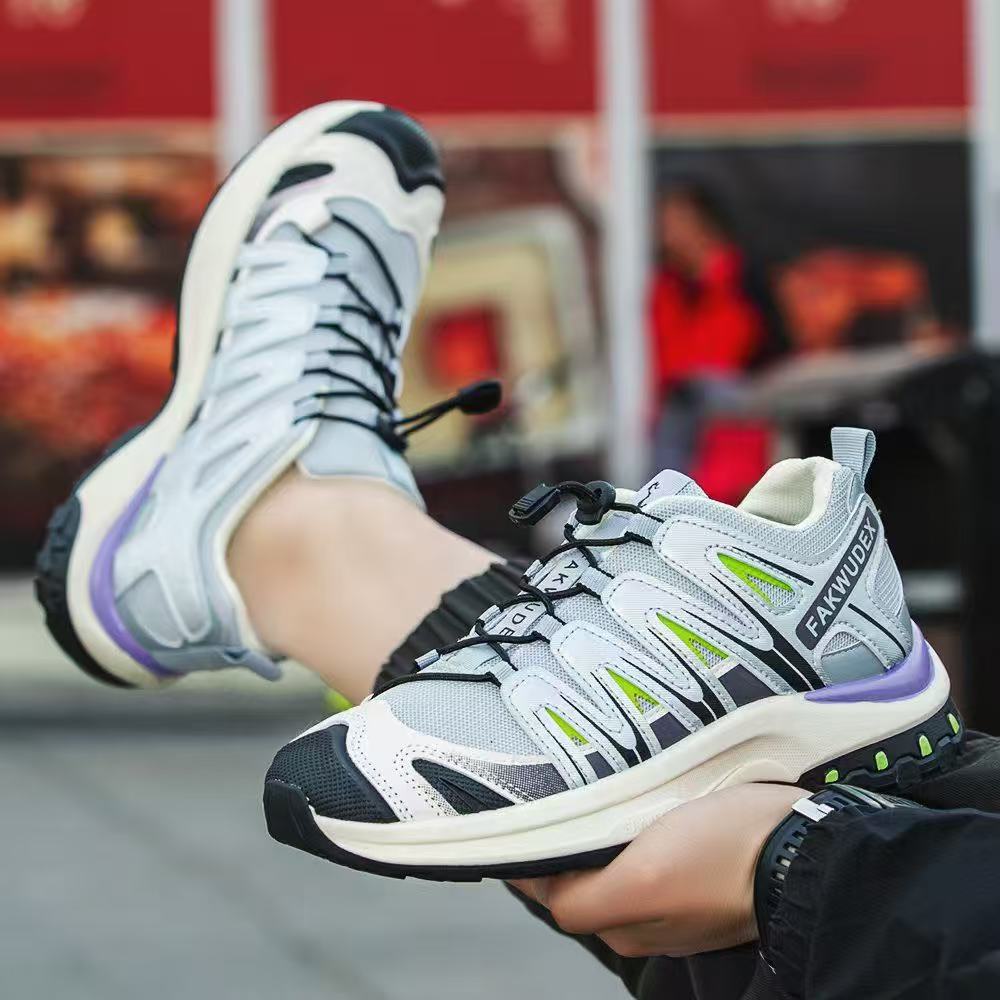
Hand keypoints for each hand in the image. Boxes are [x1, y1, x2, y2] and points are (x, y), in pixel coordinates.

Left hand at [510, 783, 803, 958]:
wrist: (806, 847)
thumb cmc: (727, 856)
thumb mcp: (643, 877)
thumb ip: (583, 897)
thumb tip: (533, 886)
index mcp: (624, 925)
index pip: (555, 888)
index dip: (537, 852)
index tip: (530, 815)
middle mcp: (645, 920)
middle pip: (585, 873)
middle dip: (573, 837)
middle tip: (570, 793)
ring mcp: (677, 896)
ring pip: (620, 858)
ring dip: (609, 828)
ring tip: (610, 789)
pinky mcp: (703, 872)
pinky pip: (656, 849)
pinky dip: (644, 828)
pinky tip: (651, 801)